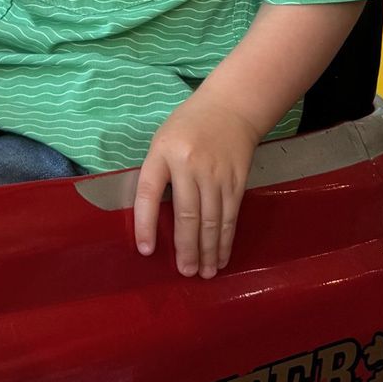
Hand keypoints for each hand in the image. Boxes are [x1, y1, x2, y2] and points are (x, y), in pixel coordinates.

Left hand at [133, 93, 261, 278]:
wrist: (230, 108)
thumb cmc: (188, 126)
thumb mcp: (162, 141)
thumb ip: (158, 174)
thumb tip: (154, 219)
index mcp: (163, 152)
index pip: (149, 192)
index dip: (146, 223)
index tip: (146, 250)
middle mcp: (189, 164)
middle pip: (187, 214)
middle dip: (186, 247)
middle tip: (185, 272)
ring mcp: (216, 174)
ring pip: (212, 220)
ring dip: (208, 251)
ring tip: (204, 273)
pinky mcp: (236, 181)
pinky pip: (230, 216)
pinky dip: (226, 239)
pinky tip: (222, 256)